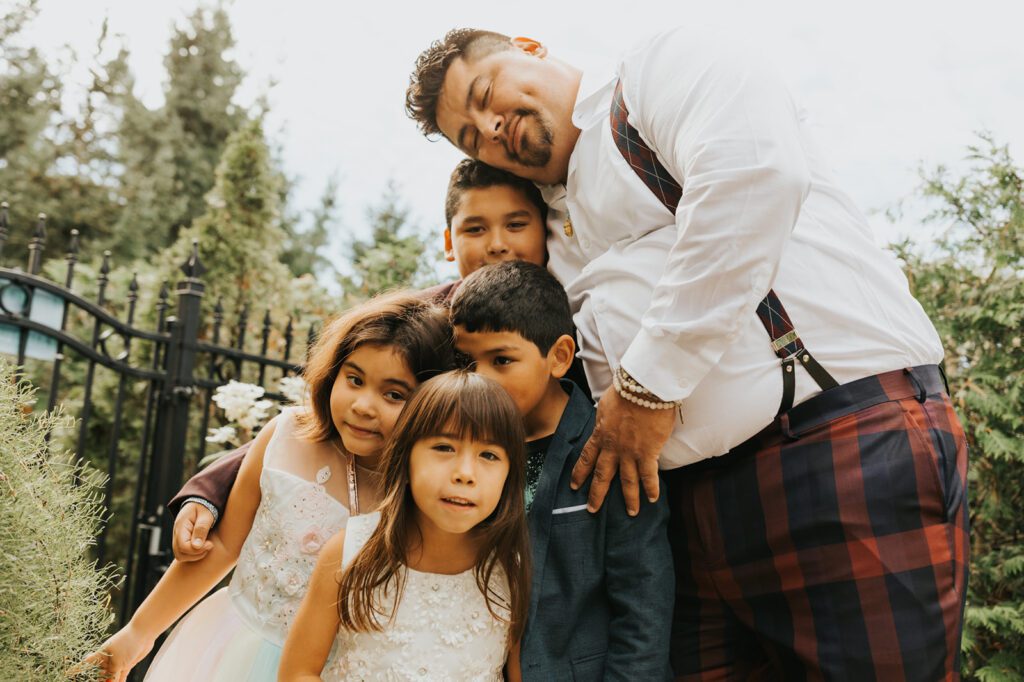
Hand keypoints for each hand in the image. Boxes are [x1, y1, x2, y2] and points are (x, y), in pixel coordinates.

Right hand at [80, 623, 153, 681]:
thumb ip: (113, 675)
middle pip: (98, 674)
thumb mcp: (118, 661)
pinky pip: (121, 676)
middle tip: (96, 681)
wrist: (144, 632)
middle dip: (96, 680)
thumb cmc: (127, 643)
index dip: (76, 669)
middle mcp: (107, 659)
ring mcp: (117, 662)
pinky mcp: (127, 664)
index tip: (67, 673)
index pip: (85, 663)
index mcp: (100, 655)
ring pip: (110, 677)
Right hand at [172, 501, 214, 561]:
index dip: (197, 550)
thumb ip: (201, 529)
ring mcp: (178, 538)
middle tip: (209, 546)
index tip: (210, 544)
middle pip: (179, 554)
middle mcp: (176, 533)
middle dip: (196, 555)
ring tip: (207, 546)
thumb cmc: (205, 507)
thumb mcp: (206, 515)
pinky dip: (194, 554)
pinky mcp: (182, 541)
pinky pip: (184, 553)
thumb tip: (196, 546)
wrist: (201, 503)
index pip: (183, 546)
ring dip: (195, 556)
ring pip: (180, 556)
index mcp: (181, 525)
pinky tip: (204, 546)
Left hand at [571, 388, 675, 514]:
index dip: (579, 473)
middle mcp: (613, 447)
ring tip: (631, 512)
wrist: (644, 388)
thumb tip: (605, 423)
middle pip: (602, 475)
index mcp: (600, 434)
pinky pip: (649, 475)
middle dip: (597, 494)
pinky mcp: (648, 452)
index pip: (586, 457)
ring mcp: (630, 452)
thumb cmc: (626, 391)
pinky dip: (651, 488)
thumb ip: (605, 420)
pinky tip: (653, 499)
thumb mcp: (606, 406)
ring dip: (629, 499)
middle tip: (592, 509)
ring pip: (627, 481)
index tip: (574, 486)